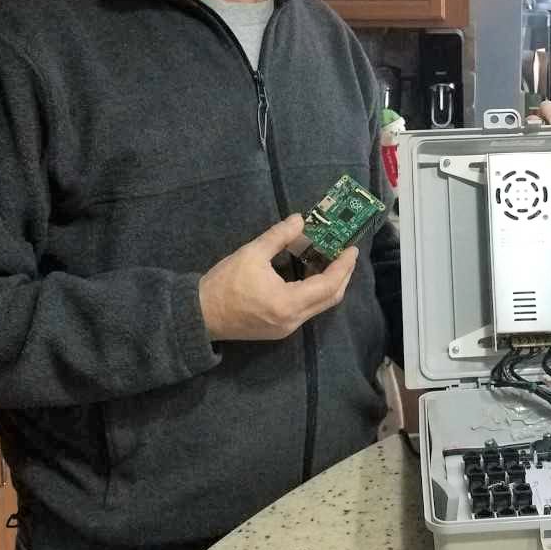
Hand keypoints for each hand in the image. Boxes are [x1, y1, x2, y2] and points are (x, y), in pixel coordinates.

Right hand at [198, 215, 357, 341]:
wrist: (198, 315)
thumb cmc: (224, 284)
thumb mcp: (251, 253)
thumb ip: (279, 236)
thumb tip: (300, 220)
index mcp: (288, 303)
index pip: (328, 284)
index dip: (343, 266)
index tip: (352, 249)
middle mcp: (293, 320)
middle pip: (330, 298)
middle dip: (342, 275)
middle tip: (346, 254)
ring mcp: (287, 328)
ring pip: (320, 306)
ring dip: (329, 284)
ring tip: (330, 260)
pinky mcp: (280, 329)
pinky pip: (307, 310)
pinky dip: (315, 292)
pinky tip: (310, 274)